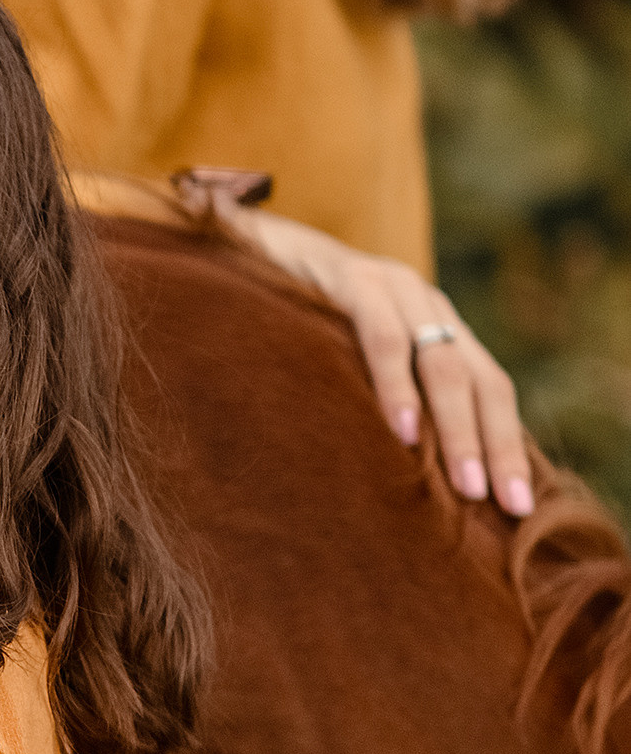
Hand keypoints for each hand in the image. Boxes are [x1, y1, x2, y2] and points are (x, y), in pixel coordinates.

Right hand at [222, 207, 533, 517]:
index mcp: (436, 326)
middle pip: (482, 380)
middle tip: (503, 504)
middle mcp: (427, 304)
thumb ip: (381, 403)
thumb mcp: (346, 367)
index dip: (506, 445)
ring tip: (465, 486)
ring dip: (458, 429)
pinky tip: (403, 430)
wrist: (236, 246)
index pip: (489, 389)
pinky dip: (397, 385)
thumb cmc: (286, 324)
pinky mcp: (351, 278)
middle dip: (497, 445)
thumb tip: (406, 485)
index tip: (516, 508)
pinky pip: (385, 335)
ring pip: (446, 363)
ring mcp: (393, 287)